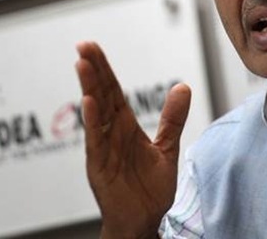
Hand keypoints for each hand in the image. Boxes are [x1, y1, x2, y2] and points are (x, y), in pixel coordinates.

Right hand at [75, 42, 190, 238]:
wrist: (144, 222)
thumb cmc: (149, 188)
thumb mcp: (167, 147)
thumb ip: (172, 118)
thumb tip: (182, 86)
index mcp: (125, 127)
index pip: (113, 92)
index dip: (104, 70)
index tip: (94, 47)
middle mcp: (111, 134)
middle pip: (102, 96)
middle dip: (94, 71)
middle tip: (84, 46)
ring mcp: (103, 150)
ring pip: (95, 114)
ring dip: (89, 89)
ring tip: (83, 64)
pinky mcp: (100, 167)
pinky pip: (96, 142)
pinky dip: (92, 122)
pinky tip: (88, 103)